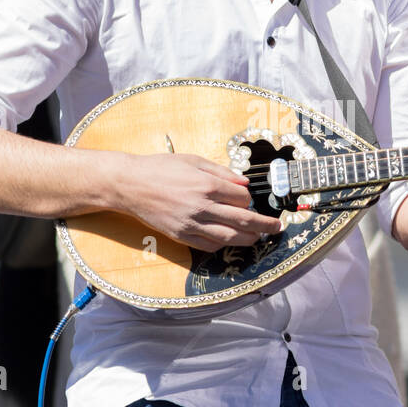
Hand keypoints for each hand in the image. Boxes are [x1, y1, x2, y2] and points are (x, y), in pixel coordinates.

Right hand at [116, 152, 283, 252]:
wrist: (131, 185)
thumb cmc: (161, 168)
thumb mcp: (193, 161)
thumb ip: (221, 173)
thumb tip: (245, 185)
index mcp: (207, 185)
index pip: (242, 198)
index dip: (248, 199)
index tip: (246, 199)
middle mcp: (202, 207)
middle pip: (243, 220)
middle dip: (264, 225)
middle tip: (276, 227)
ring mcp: (191, 224)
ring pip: (229, 237)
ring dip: (248, 239)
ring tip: (258, 237)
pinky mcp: (181, 236)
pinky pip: (208, 245)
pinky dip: (223, 245)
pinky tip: (229, 241)